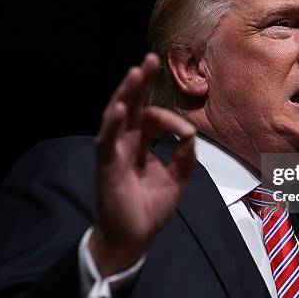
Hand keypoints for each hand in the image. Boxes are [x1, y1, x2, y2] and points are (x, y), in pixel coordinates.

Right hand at [89, 53, 195, 277]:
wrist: (133, 238)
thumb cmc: (149, 209)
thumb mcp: (176, 179)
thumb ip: (184, 156)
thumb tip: (190, 133)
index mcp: (141, 144)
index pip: (153, 118)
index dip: (171, 119)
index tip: (186, 133)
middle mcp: (126, 143)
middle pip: (133, 106)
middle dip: (141, 82)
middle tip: (151, 59)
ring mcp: (115, 152)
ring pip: (118, 116)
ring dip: (126, 93)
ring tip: (135, 72)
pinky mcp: (107, 166)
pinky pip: (108, 142)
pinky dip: (113, 124)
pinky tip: (121, 107)